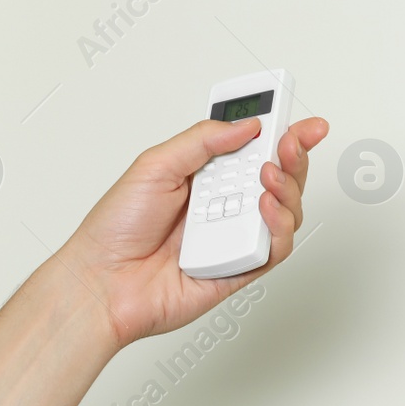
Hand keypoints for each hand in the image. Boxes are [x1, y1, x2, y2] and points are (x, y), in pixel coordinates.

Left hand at [58, 115, 328, 348]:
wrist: (101, 284)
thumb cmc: (114, 231)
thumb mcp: (154, 165)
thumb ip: (203, 140)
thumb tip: (247, 125)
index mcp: (204, 174)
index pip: (255, 147)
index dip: (284, 133)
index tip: (303, 121)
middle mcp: (224, 204)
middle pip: (281, 175)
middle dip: (294, 154)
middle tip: (290, 143)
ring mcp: (234, 235)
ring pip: (287, 209)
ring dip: (288, 188)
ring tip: (268, 176)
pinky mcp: (240, 266)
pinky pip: (276, 247)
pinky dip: (279, 226)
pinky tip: (264, 209)